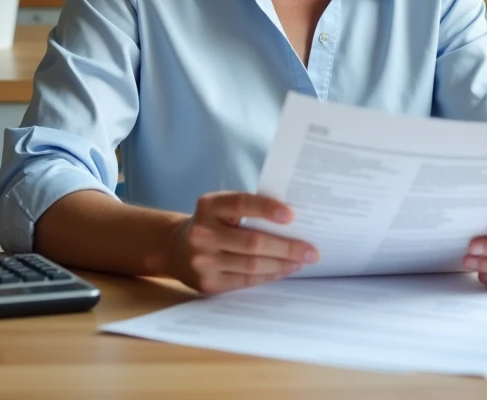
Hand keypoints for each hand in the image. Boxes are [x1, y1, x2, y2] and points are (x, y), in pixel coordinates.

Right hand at [164, 191, 318, 293]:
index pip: (241, 204)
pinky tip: (284, 270)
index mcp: (208, 206)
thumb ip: (248, 208)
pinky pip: (246, 280)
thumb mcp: (221, 207)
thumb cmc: (212, 223)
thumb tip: (293, 220)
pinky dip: (269, 275)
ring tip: (302, 261)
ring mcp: (203, 261)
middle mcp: (202, 233)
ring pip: (252, 265)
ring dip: (282, 264)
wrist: (174, 248)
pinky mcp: (208, 283)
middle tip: (311, 250)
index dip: (267, 209)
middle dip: (287, 247)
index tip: (292, 215)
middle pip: (252, 242)